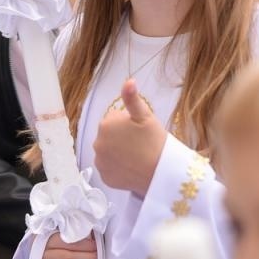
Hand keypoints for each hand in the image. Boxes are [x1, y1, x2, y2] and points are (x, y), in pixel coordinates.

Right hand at [40, 234, 97, 258]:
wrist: (44, 253)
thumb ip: (77, 233)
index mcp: (48, 241)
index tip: (96, 246)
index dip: (85, 245)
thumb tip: (93, 236)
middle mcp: (44, 257)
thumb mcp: (64, 233)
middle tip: (98, 257)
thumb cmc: (60, 242)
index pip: (68, 243)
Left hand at [93, 80, 167, 195]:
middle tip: (138, 144)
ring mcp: (100, 162)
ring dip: (116, 153)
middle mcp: (97, 143)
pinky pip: (109, 169)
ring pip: (107, 153)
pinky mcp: (104, 178)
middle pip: (108, 137)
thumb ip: (132, 98)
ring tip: (135, 156)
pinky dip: (117, 168)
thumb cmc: (154, 140)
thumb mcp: (144, 115)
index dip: (127, 124)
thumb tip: (128, 80)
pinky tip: (130, 167)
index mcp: (105, 125)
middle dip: (120, 138)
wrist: (161, 171)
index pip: (113, 120)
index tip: (139, 131)